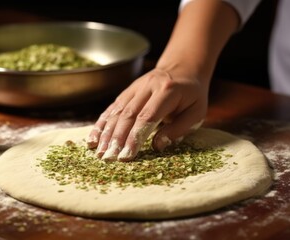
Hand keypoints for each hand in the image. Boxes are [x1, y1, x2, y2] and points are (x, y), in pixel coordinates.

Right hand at [87, 67, 208, 160]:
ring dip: (106, 133)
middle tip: (109, 158)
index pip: (147, 116)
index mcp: (167, 91)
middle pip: (128, 114)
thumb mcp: (196, 112)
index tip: (126, 156)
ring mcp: (134, 87)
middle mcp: (147, 87)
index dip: (135, 137)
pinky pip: (112, 108)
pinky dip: (102, 124)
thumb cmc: (191, 95)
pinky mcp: (127, 91)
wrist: (182, 69)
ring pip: (117, 111)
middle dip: (117, 138)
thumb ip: (179, 129)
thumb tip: (157, 146)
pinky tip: (94, 138)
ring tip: (100, 152)